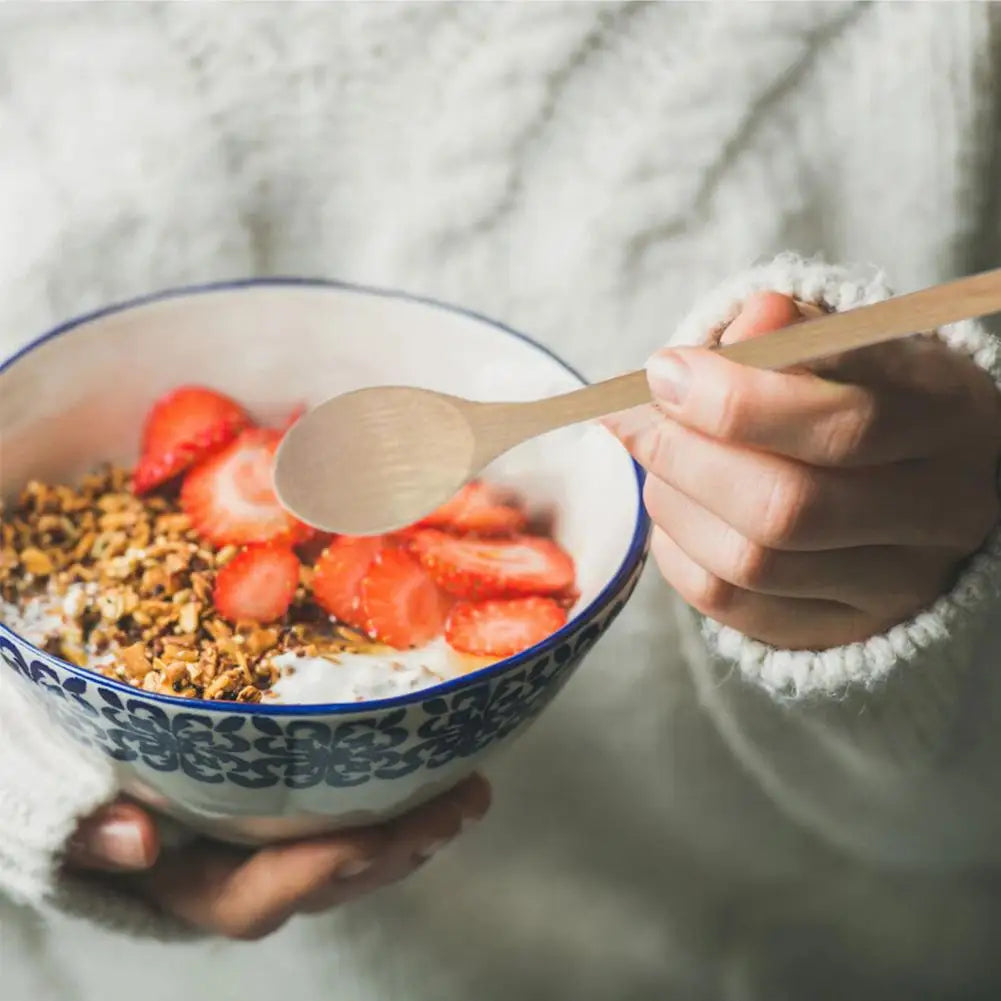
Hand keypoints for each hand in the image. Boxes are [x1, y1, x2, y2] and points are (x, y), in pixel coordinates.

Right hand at [65, 774, 489, 939]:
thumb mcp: (61, 805)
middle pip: (332, 881)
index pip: (258, 896)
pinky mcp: (296, 820)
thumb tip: (135, 843)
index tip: (368, 835)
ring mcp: (276, 852)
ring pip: (357, 859)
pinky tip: (443, 774)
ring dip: (417, 830)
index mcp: (189, 884)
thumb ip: (86, 829)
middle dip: (400, 848)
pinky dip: (401, 804)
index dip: (316, 869)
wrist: (87, 779)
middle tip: (461, 804)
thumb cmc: (78, 790)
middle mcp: (243, 879)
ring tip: (470, 794)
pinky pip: (357, 826)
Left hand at [607, 291, 1000, 648]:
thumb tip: (749, 323)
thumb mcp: (853, 347)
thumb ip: (798, 335)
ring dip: (676, 502)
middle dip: (685, 457)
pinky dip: (679, 551)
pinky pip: (730, 603)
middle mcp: (936, 515)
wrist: (925, 482)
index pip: (843, 423)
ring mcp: (892, 585)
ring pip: (753, 562)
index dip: (734, 399)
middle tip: (634, 420)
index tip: (665, 372)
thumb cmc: (874, 397)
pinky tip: (675, 511)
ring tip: (657, 460)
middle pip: (788, 506)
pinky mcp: (840, 628)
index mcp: (948, 424)